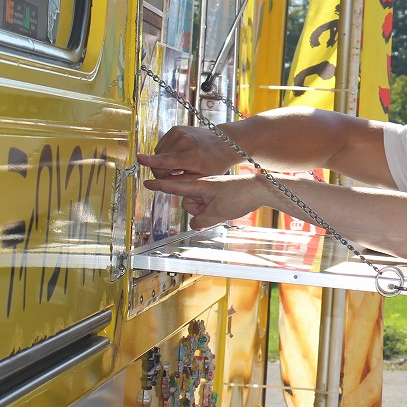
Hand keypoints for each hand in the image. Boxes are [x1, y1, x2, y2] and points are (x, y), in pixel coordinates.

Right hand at [137, 125, 239, 178]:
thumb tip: (159, 181)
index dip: (151, 161)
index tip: (139, 158)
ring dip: (164, 161)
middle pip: (159, 161)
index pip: (167, 160)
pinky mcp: (176, 129)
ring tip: (181, 163)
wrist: (225, 143)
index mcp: (191, 156)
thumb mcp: (201, 177)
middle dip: (162, 171)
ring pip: (158, 153)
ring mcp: (179, 133)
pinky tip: (179, 154)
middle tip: (177, 174)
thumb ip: (179, 180)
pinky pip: (162, 145)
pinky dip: (166, 152)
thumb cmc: (214, 164)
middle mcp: (184, 142)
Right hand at [143, 174, 263, 228]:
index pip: (175, 186)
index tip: (146, 182)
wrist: (260, 189)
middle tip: (218, 207)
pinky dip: (214, 211)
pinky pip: (208, 207)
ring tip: (225, 206)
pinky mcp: (217, 196)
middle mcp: (202, 187)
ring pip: (198, 208)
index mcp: (199, 185)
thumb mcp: (217, 213)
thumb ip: (201, 220)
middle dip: (198, 210)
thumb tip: (195, 224)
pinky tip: (227, 208)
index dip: (160, 186)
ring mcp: (209, 191)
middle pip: (188, 204)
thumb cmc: (239, 196)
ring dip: (208, 212)